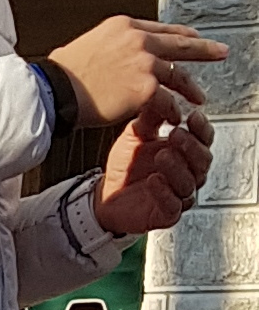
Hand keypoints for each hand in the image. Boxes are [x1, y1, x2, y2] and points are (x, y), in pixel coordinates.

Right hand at [49, 15, 224, 126]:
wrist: (54, 89)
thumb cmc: (63, 74)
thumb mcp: (90, 44)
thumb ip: (112, 46)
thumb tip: (118, 56)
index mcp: (124, 26)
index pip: (162, 28)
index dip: (181, 35)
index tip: (194, 38)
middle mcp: (138, 39)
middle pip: (181, 43)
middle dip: (205, 49)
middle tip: (220, 52)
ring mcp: (144, 62)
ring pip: (177, 75)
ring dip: (190, 89)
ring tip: (198, 99)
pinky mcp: (144, 88)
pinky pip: (167, 101)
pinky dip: (172, 111)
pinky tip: (174, 117)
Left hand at [92, 104, 213, 245]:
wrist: (105, 194)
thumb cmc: (127, 165)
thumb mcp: (136, 134)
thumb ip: (150, 117)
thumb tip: (160, 94)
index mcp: (185, 152)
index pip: (204, 139)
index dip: (202, 129)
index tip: (192, 117)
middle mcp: (187, 173)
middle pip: (203, 161)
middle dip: (191, 146)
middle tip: (176, 135)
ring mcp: (179, 195)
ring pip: (190, 183)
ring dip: (178, 167)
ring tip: (161, 156)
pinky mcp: (166, 214)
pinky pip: (173, 205)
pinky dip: (165, 192)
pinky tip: (154, 180)